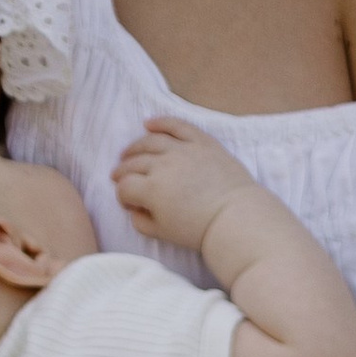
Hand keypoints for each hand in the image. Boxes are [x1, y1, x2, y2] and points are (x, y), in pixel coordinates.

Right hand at [112, 113, 254, 253]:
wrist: (237, 220)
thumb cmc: (201, 232)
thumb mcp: (165, 234)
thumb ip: (142, 222)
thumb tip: (133, 210)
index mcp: (151, 189)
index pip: (125, 186)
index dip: (122, 195)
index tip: (126, 202)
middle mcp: (162, 164)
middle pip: (134, 163)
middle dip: (122, 170)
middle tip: (118, 175)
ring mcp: (182, 150)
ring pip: (150, 142)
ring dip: (135, 147)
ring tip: (128, 153)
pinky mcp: (201, 142)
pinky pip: (177, 126)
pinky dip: (161, 122)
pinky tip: (148, 123)